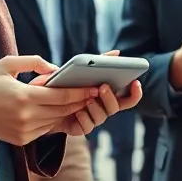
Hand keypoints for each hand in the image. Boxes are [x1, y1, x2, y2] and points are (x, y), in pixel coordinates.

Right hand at [0, 55, 97, 145]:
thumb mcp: (7, 64)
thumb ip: (34, 62)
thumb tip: (55, 69)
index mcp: (24, 97)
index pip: (61, 96)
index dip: (80, 92)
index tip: (94, 86)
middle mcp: (26, 117)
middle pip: (63, 110)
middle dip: (80, 101)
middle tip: (94, 93)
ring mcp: (24, 131)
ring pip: (56, 121)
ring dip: (67, 111)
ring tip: (80, 100)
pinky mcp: (21, 140)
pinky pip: (45, 130)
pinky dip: (53, 120)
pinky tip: (58, 111)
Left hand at [28, 51, 143, 135]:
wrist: (46, 100)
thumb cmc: (68, 82)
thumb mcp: (83, 69)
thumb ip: (101, 61)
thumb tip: (117, 52)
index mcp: (107, 96)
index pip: (128, 98)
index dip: (135, 93)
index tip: (135, 82)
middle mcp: (103, 108)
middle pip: (116, 107)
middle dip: (111, 97)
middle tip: (103, 87)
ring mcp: (92, 119)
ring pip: (102, 117)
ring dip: (96, 108)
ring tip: (87, 99)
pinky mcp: (80, 128)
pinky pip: (87, 127)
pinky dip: (84, 119)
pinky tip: (78, 112)